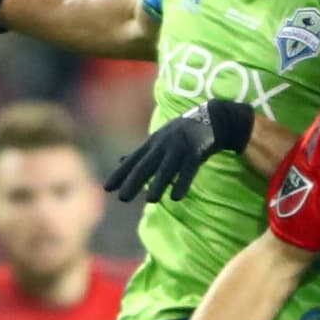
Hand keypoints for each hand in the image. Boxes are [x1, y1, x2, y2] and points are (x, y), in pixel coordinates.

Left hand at [104, 98, 253, 204]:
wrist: (211, 119)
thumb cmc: (181, 134)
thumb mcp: (158, 140)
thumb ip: (141, 153)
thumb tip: (120, 161)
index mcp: (153, 143)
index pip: (133, 160)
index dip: (120, 173)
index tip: (107, 188)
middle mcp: (163, 145)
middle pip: (146, 165)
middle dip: (134, 181)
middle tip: (123, 198)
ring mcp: (180, 147)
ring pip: (167, 168)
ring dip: (158, 184)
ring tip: (150, 201)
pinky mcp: (197, 151)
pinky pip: (188, 169)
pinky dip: (182, 182)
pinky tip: (176, 197)